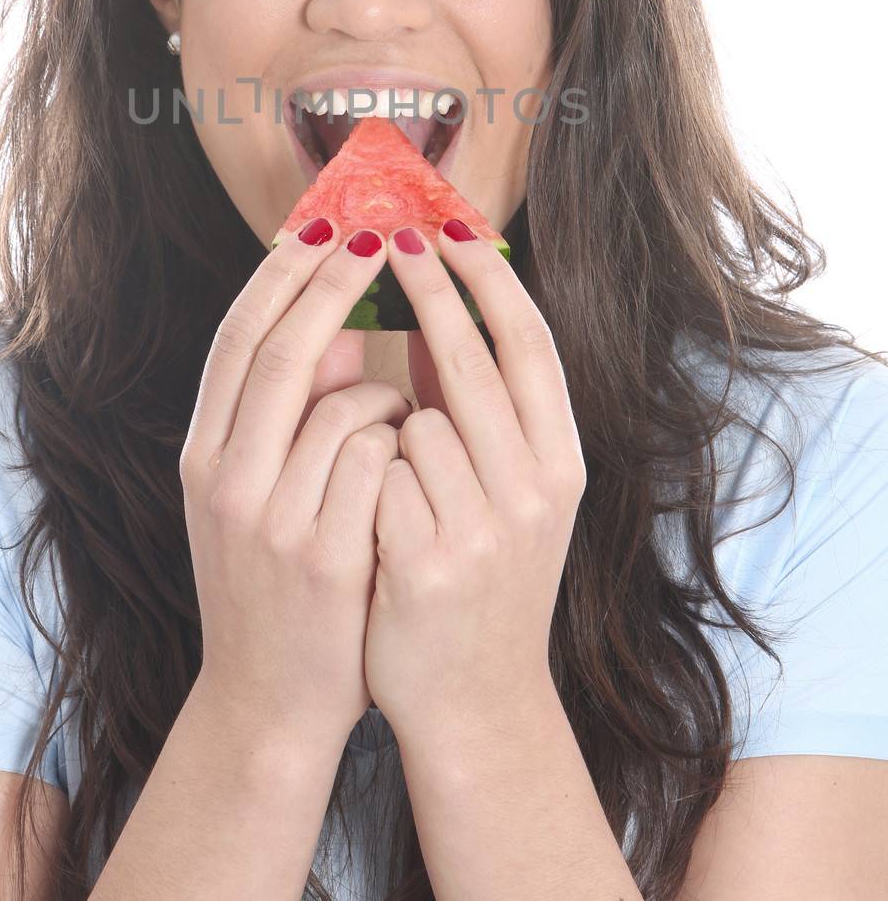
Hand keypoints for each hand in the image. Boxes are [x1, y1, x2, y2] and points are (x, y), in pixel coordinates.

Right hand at [179, 220, 413, 748]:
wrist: (269, 702)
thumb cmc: (275, 580)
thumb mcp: (256, 493)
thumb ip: (287, 414)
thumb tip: (337, 327)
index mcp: (204, 456)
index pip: (240, 339)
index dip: (283, 272)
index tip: (326, 219)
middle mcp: (227, 481)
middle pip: (282, 352)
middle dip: (333, 282)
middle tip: (379, 232)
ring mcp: (274, 523)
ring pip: (343, 406)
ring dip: (385, 390)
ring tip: (398, 411)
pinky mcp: (327, 560)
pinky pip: (379, 464)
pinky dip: (401, 446)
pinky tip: (408, 467)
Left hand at [363, 221, 586, 743]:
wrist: (473, 701)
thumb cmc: (481, 575)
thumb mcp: (507, 492)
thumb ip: (479, 413)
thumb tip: (436, 307)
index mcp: (561, 462)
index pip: (527, 343)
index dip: (484, 277)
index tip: (443, 221)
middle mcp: (536, 489)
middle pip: (472, 359)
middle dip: (427, 287)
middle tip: (386, 231)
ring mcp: (484, 529)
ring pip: (413, 420)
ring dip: (385, 427)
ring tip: (399, 486)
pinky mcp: (427, 565)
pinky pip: (375, 476)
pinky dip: (363, 483)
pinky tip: (377, 532)